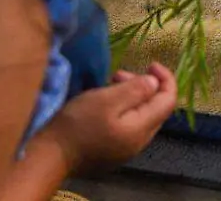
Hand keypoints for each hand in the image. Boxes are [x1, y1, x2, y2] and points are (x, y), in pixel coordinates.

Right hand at [44, 63, 177, 172]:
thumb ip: (136, 90)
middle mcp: (139, 142)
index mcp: (142, 129)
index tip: (151, 64)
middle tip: (119, 74)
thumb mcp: (107, 100)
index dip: (166, 78)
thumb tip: (155, 83)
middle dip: (145, 86)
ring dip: (131, 96)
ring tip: (109, 85)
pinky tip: (104, 104)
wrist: (51, 156)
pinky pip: (127, 125)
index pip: (169, 101)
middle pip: (156, 108)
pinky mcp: (112, 151)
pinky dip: (122, 109)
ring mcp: (126, 149)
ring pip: (140, 116)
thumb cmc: (79, 124)